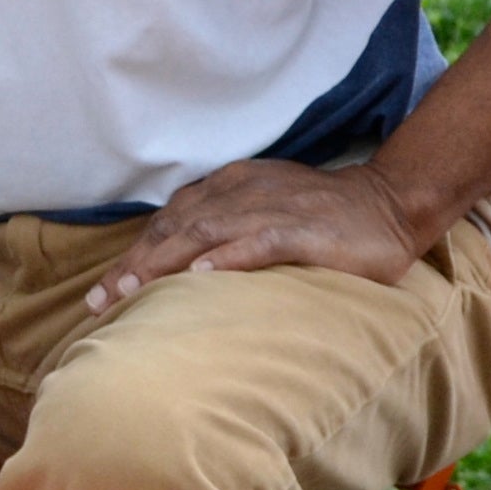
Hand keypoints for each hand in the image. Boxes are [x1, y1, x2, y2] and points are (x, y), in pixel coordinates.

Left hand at [100, 160, 439, 306]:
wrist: (388, 203)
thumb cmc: (321, 216)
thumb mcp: (261, 213)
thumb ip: (223, 231)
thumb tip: (180, 268)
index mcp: (228, 188)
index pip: (168, 222)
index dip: (132, 255)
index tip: (102, 293)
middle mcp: (241, 192)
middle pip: (174, 228)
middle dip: (134, 265)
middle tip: (101, 301)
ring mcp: (271, 208)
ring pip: (204, 233)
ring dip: (164, 263)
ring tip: (132, 291)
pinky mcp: (302, 228)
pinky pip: (259, 240)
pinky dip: (228, 257)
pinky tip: (203, 276)